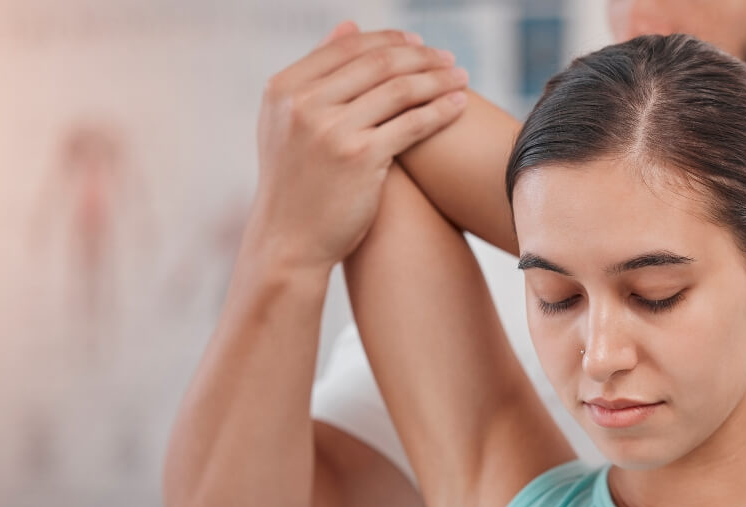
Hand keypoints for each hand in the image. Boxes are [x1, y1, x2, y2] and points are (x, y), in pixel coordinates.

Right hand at [247, 21, 468, 271]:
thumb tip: (349, 25)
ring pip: (399, 90)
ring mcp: (332, 130)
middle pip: (377, 64)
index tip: (418, 43)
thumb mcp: (290, 123)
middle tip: (448, 60)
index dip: (389, 41)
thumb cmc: (296, 183)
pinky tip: (459, 106)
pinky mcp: (360, 158)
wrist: (290, 242)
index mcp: (284, 89)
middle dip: (420, 57)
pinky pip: (412, 124)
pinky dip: (440, 111)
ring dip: (437, 80)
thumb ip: (318, 74)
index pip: (347, 48)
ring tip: (460, 78)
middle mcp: (304, 104)